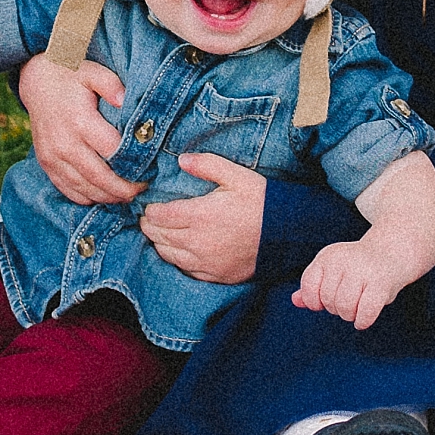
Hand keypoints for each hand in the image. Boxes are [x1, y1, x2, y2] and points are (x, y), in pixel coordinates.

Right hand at [17, 53, 136, 203]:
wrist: (36, 80)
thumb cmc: (70, 75)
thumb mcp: (92, 71)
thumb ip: (111, 84)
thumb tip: (126, 102)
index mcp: (80, 121)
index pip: (112, 151)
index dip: (133, 163)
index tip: (149, 170)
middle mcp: (65, 144)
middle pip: (99, 177)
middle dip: (123, 189)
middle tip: (141, 191)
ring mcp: (53, 157)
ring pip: (84, 189)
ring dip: (107, 197)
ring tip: (126, 196)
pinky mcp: (46, 164)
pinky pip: (67, 190)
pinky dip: (87, 197)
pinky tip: (102, 195)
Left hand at [138, 152, 265, 285]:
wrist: (288, 234)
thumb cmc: (262, 202)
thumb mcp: (236, 176)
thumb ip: (207, 165)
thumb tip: (182, 159)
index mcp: (200, 215)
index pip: (161, 216)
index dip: (150, 211)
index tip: (147, 206)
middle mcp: (198, 242)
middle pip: (160, 236)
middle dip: (150, 227)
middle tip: (146, 220)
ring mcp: (206, 262)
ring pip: (169, 255)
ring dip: (159, 244)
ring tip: (156, 235)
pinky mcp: (216, 275)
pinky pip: (186, 270)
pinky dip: (176, 261)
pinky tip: (176, 253)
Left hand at [292, 235, 400, 330]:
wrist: (393, 252)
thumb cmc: (358, 267)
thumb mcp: (332, 271)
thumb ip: (314, 286)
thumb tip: (295, 300)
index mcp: (327, 256)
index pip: (309, 287)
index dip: (315, 301)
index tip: (327, 300)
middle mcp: (342, 260)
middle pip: (329, 301)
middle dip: (338, 309)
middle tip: (350, 300)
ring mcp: (362, 269)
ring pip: (345, 308)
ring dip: (351, 315)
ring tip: (358, 306)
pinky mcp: (381, 282)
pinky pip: (365, 311)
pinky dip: (363, 320)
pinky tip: (364, 319)